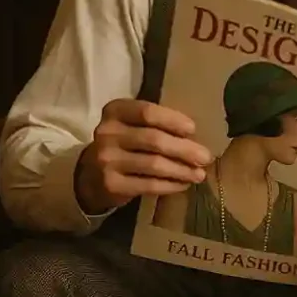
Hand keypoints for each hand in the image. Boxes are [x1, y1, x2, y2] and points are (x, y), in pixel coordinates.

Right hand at [75, 98, 211, 214]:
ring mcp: (106, 160)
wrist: (90, 175)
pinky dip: (170, 185)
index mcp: (115, 111)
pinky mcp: (111, 184)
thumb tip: (195, 135)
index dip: (172, 120)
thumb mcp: (132, 125)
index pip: (147, 112)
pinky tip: (183, 185)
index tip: (193, 129)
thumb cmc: (124, 143)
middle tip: (206, 157)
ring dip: (182, 170)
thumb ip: (155, 123)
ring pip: (154, 164)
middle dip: (185, 149)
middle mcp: (107, 133)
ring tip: (200, 174)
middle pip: (154, 140)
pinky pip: (148, 185)